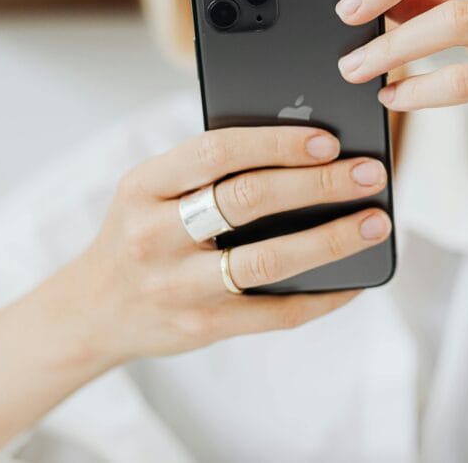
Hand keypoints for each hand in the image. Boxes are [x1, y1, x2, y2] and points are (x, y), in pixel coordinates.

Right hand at [78, 126, 390, 363]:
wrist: (92, 310)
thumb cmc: (141, 232)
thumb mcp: (151, 190)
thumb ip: (208, 169)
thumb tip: (308, 149)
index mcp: (144, 186)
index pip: (216, 151)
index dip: (277, 143)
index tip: (329, 140)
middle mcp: (155, 235)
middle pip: (249, 201)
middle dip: (319, 185)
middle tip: (370, 173)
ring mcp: (178, 286)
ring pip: (267, 261)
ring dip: (331, 240)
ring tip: (375, 223)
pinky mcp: (202, 326)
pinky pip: (275, 314)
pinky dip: (322, 296)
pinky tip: (354, 281)